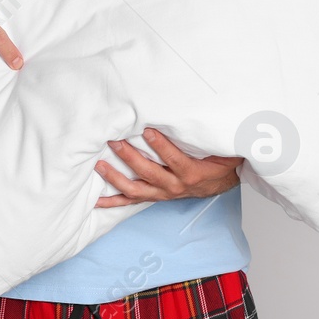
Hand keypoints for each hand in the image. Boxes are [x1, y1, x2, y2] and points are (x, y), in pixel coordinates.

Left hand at [94, 127, 243, 207]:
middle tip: (115, 142)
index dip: (161, 146)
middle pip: (149, 172)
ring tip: (100, 165)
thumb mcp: (221, 150)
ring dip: (116, 178)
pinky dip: (113, 201)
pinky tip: (96, 200)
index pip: (174, 159)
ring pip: (135, 189)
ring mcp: (161, 193)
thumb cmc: (217, 163)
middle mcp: (174, 186)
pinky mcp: (153, 197)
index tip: (147, 130)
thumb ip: (212, 137)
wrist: (217, 184)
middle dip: (130, 157)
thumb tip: (209, 116)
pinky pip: (131, 201)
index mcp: (190, 173)